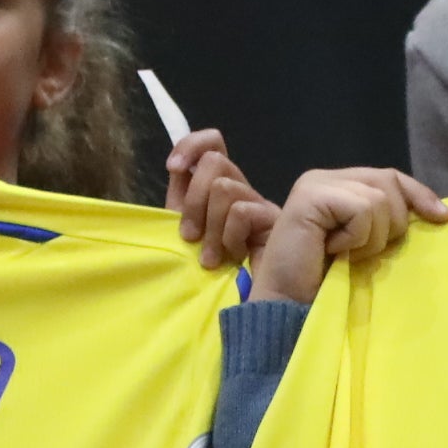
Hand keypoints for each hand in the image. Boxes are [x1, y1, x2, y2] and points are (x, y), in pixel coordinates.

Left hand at [165, 123, 274, 270]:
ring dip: (211, 228)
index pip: (212, 142)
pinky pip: (241, 212)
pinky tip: (236, 258)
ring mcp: (259, 203)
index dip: (191, 145)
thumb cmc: (205, 272)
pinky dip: (230, 238)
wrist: (235, 305)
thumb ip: (181, 196)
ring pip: (224, 187)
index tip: (173, 168)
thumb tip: (177, 166)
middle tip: (190, 237)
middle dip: (194, 200)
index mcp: (215, 187)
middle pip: (214, 161)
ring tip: (211, 259)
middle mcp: (240, 189)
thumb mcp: (183, 230)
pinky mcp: (274, 220)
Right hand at [255, 166, 446, 304]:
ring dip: (370, 237)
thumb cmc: (329, 283)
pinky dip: (356, 237)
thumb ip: (388, 220)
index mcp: (339, 185)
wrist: (291, 306)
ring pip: (379, 199)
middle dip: (391, 224)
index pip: (390, 177)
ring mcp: (316, 183)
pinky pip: (362, 210)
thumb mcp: (368, 245)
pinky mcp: (311, 196)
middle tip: (362, 252)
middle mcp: (326, 177)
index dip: (419, 194)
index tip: (442, 218)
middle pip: (389, 182)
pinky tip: (332, 250)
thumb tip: (438, 212)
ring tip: (345, 253)